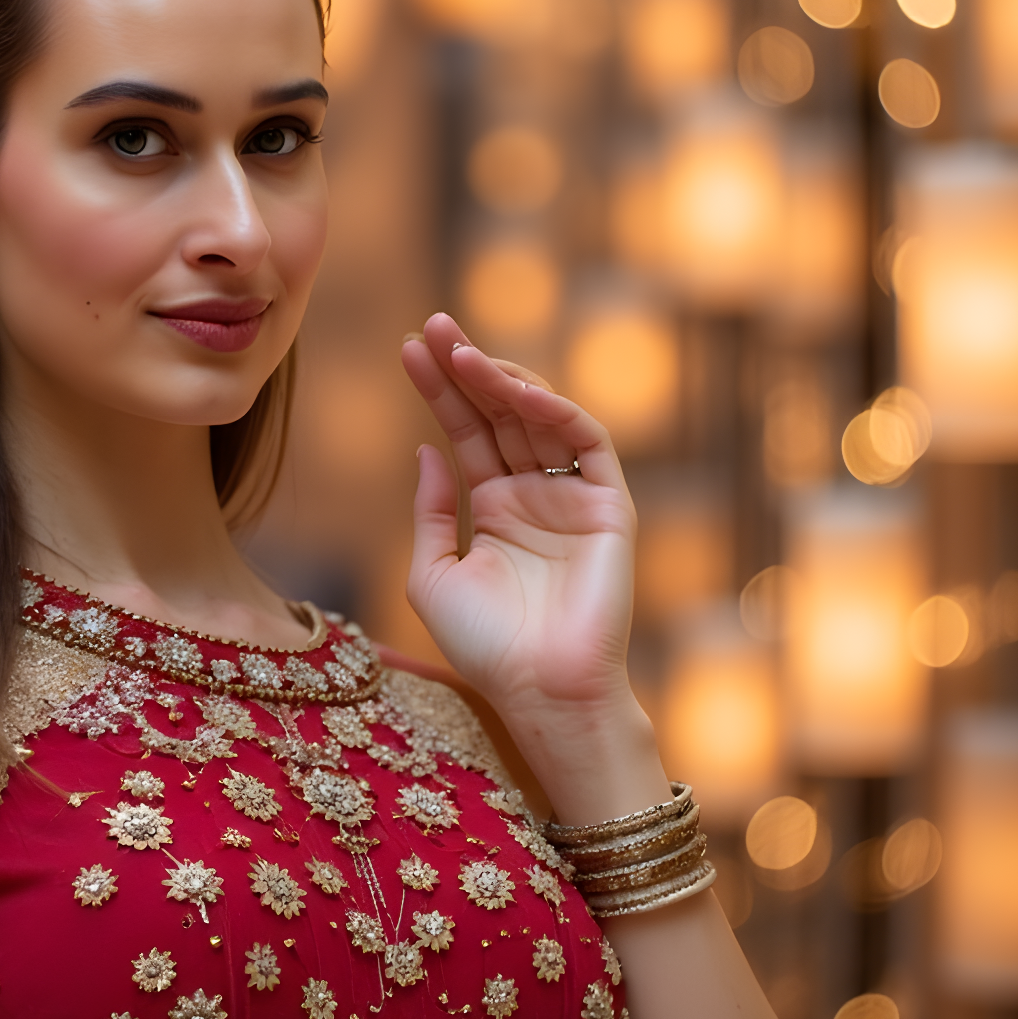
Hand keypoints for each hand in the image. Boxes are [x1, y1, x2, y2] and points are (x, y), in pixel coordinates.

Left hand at [401, 312, 640, 737]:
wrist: (540, 692)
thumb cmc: (486, 647)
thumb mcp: (432, 574)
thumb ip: (430, 511)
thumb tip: (425, 449)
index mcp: (495, 508)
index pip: (465, 433)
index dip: (439, 390)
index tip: (407, 349)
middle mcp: (535, 495)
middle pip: (499, 414)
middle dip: (466, 368)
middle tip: (432, 326)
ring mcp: (572, 498)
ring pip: (539, 418)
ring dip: (502, 380)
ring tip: (460, 351)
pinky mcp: (610, 507)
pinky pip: (586, 443)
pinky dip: (555, 410)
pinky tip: (515, 390)